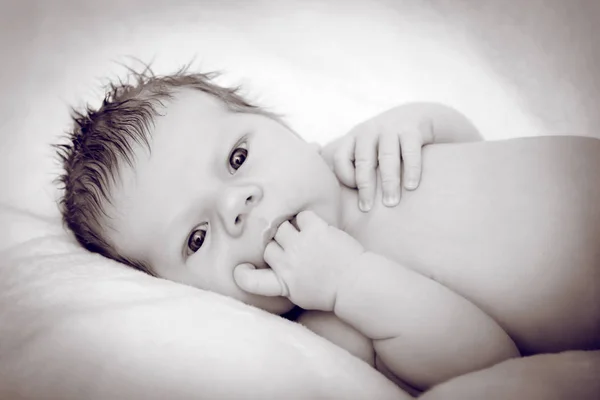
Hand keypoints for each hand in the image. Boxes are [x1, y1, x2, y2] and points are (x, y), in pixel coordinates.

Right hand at [233, 210, 364, 310]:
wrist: (357, 284)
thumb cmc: (330, 290)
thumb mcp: (300, 294)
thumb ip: (282, 279)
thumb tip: (271, 260)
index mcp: (283, 284)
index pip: (251, 281)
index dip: (243, 275)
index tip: (241, 270)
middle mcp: (288, 264)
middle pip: (267, 244)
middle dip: (278, 245)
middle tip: (294, 247)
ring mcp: (300, 245)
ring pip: (281, 227)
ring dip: (290, 230)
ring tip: (304, 236)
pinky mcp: (315, 230)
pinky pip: (301, 216)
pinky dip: (307, 221)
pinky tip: (316, 230)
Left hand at [333, 108, 434, 211]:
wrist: (417, 116)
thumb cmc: (386, 144)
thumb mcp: (366, 148)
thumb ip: (353, 166)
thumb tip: (336, 197)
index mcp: (354, 137)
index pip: (341, 158)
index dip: (345, 177)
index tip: (354, 193)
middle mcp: (370, 131)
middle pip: (364, 160)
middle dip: (365, 186)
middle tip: (367, 208)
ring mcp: (391, 128)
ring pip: (387, 158)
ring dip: (388, 182)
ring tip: (391, 203)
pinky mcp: (412, 130)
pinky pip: (410, 152)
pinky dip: (411, 170)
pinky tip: (411, 187)